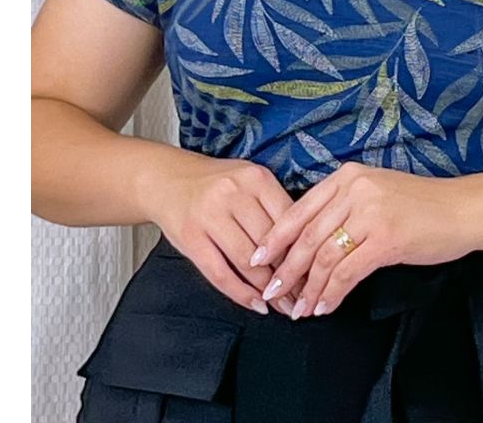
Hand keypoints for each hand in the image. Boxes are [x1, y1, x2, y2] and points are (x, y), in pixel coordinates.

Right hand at [148, 157, 307, 316]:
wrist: (168, 180)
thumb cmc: (218, 185)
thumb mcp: (249, 181)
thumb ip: (274, 206)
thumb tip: (304, 248)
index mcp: (256, 178)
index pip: (289, 219)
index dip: (303, 250)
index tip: (314, 272)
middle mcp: (233, 193)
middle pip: (270, 243)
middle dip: (288, 275)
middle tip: (302, 296)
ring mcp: (209, 216)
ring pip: (247, 262)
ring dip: (267, 289)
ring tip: (283, 305)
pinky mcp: (191, 238)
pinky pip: (220, 274)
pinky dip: (241, 294)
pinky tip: (256, 304)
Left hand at [248, 161, 476, 318]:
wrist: (461, 210)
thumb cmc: (419, 205)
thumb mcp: (375, 192)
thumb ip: (343, 206)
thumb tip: (307, 239)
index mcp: (347, 176)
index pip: (299, 209)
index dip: (275, 237)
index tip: (257, 260)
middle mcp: (354, 189)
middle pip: (307, 235)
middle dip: (285, 268)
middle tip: (270, 292)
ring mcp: (370, 213)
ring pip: (324, 256)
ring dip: (308, 288)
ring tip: (298, 309)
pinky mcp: (385, 239)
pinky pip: (347, 272)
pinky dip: (331, 293)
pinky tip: (325, 307)